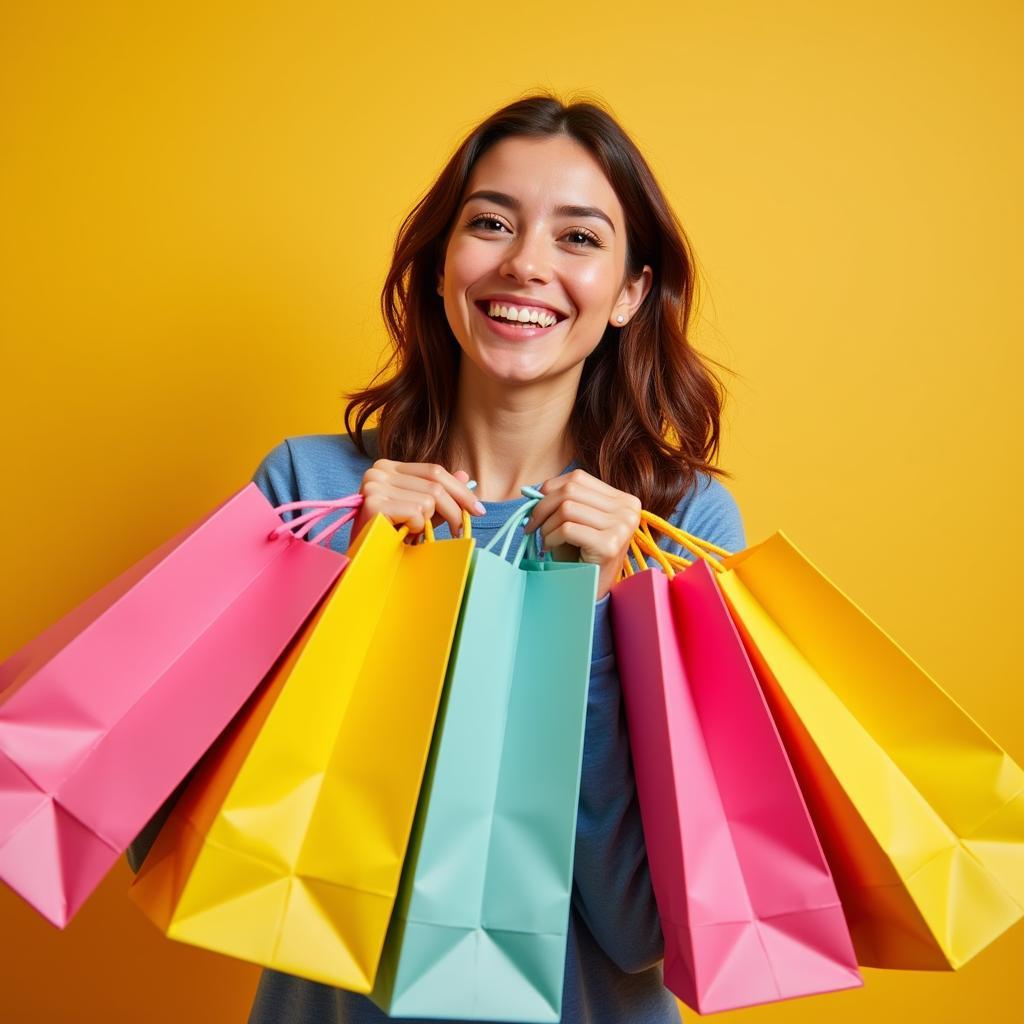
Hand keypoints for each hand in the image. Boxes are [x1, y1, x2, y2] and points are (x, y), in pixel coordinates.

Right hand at [350, 459, 485, 542]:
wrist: (362, 561)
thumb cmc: (389, 536)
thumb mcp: (419, 512)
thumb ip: (440, 494)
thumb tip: (466, 475)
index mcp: (388, 467)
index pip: (434, 471)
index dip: (460, 489)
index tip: (478, 509)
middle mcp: (378, 470)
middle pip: (436, 485)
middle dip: (455, 510)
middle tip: (460, 530)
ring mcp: (374, 485)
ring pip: (429, 500)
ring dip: (428, 523)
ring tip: (414, 534)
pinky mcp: (373, 503)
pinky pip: (416, 513)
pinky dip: (416, 529)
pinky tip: (402, 535)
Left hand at [525, 468, 641, 600]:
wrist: (590, 591)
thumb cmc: (581, 554)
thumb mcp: (577, 520)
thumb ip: (564, 499)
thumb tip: (532, 488)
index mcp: (624, 500)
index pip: (578, 478)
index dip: (550, 488)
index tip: (535, 504)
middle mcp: (628, 510)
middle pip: (571, 490)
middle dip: (542, 506)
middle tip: (531, 523)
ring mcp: (622, 527)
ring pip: (567, 508)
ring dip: (547, 525)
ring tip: (546, 539)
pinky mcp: (610, 545)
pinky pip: (567, 529)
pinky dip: (551, 538)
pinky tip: (551, 548)